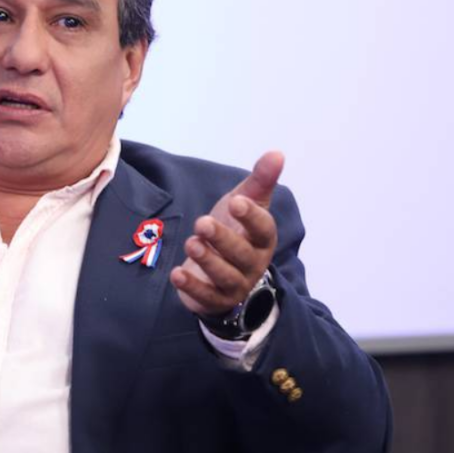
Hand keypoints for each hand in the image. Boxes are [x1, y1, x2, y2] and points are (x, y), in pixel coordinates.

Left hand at [170, 152, 283, 315]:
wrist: (220, 269)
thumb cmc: (235, 231)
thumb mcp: (245, 204)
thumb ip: (259, 181)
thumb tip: (277, 153)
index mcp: (262, 239)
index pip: (264, 229)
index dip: (251, 216)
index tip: (236, 201)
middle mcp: (252, 264)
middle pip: (242, 254)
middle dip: (223, 239)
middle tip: (202, 223)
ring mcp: (235, 284)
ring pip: (224, 276)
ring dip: (208, 260)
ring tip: (191, 243)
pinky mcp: (214, 299)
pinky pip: (205, 296)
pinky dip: (191, 287)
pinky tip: (176, 274)